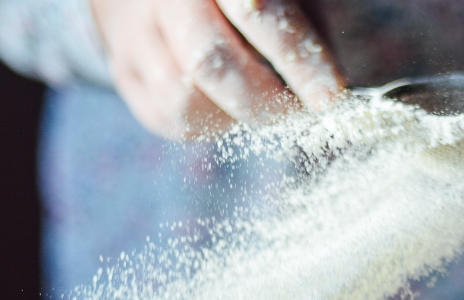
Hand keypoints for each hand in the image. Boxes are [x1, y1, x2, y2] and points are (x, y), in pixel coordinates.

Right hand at [89, 0, 344, 139]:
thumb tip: (341, 68)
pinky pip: (165, 119)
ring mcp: (133, 35)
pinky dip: (206, 124)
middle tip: (297, 110)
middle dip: (264, 99)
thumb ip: (303, 9)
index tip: (330, 96)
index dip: (298, 58)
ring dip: (233, 115)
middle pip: (210, 62)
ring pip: (183, 100)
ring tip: (261, 102)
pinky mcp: (123, 70)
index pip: (257, 13)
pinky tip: (227, 106)